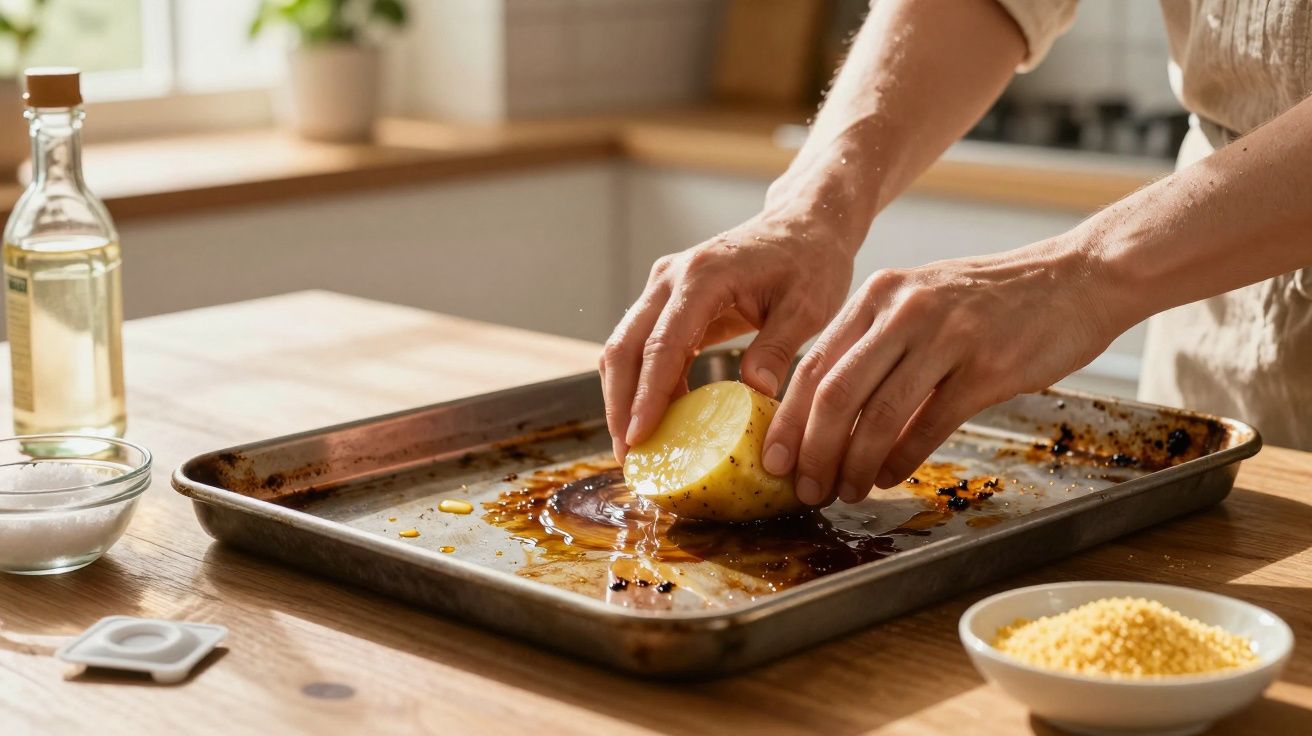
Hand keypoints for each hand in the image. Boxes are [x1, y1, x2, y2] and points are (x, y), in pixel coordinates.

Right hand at [601, 213, 857, 461]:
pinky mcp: (668, 300)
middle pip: (625, 347)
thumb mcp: (808, 306)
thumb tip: (754, 392)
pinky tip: (659, 418)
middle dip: (620, 405)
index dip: (647, 395)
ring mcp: (663, 287)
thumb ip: (778, 348)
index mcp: (703, 277)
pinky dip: (643, 383)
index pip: (662, 344)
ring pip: (624, 347)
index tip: (639, 438)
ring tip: (638, 447)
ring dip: (624, 397)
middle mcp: (671, 278)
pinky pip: (643, 346)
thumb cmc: (811, 261)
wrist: (804, 223)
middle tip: (630, 456)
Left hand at [761, 240, 1121, 505]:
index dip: (788, 420)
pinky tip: (889, 478)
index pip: (814, 365)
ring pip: (878, 415)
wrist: (1075, 279)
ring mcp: (945, 337)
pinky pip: (929, 425)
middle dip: (812, 451)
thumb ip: (875, 345)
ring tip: (845, 493)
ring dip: (854, 465)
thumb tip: (827, 414)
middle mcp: (904, 311)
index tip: (773, 460)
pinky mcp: (986, 368)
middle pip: (835, 394)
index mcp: (878, 295)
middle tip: (805, 488)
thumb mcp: (921, 303)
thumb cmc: (992, 301)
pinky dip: (902, 460)